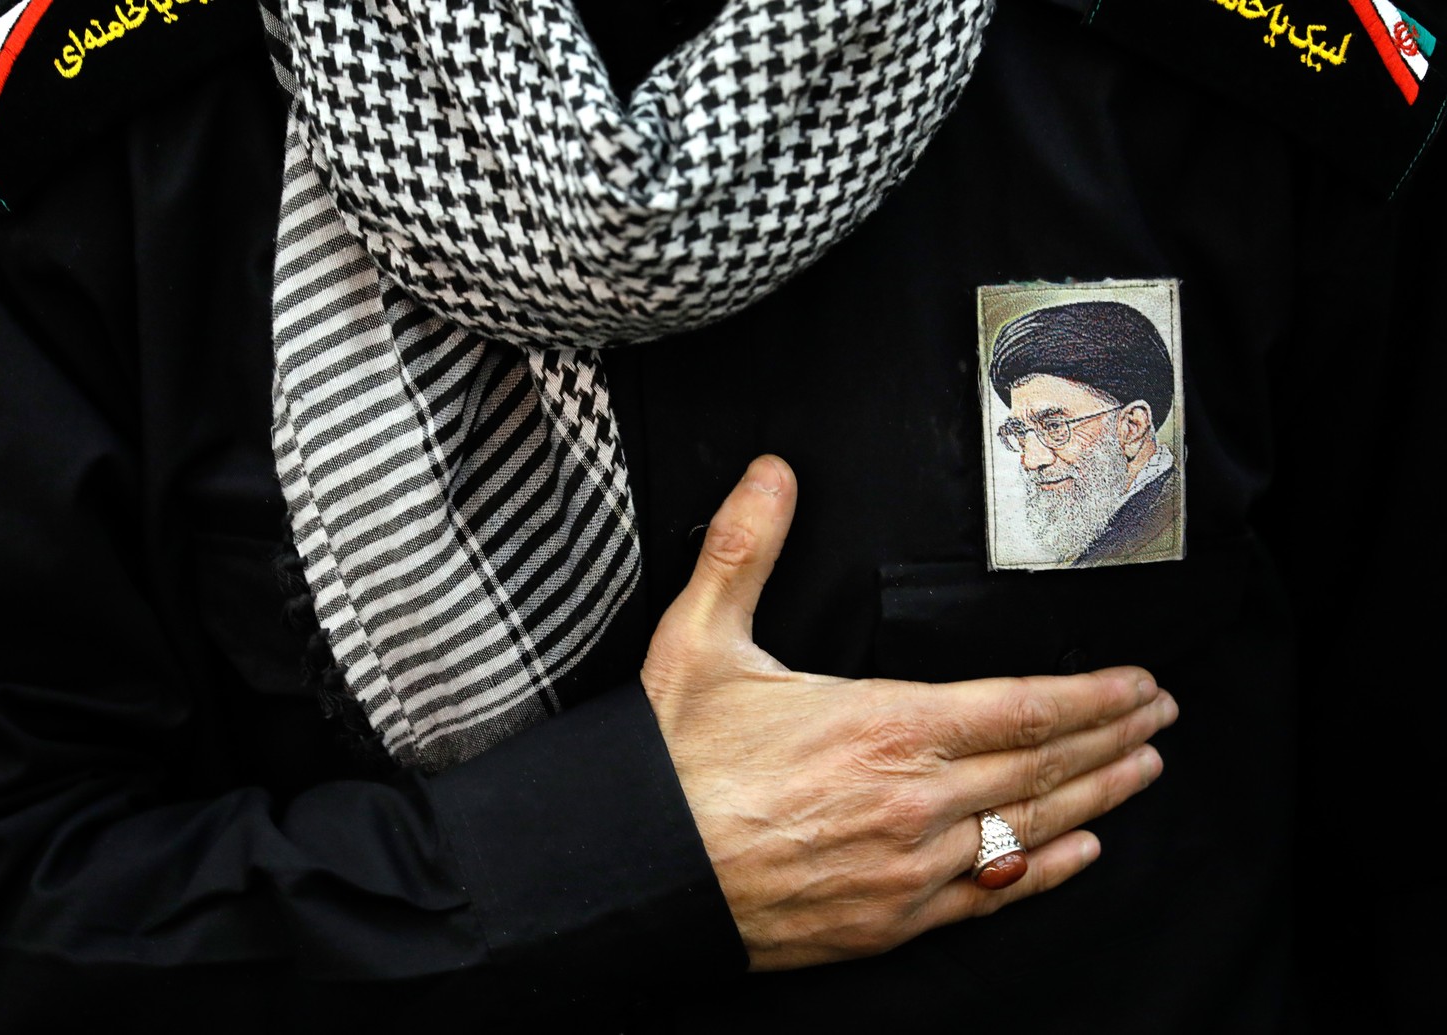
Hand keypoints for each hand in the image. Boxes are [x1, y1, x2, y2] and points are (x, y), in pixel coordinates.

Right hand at [640, 456, 1176, 970]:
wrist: (635, 871)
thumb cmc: (671, 762)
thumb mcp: (699, 639)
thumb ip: (743, 550)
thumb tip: (772, 474)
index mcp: (883, 725)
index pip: (1023, 707)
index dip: (1093, 696)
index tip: (1139, 683)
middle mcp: (913, 800)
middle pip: (1045, 766)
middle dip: (1113, 738)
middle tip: (1160, 718)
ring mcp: (908, 867)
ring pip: (1032, 827)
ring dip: (1098, 797)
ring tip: (1142, 771)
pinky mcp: (889, 920)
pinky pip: (989, 893)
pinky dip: (1043, 870)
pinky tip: (1078, 854)